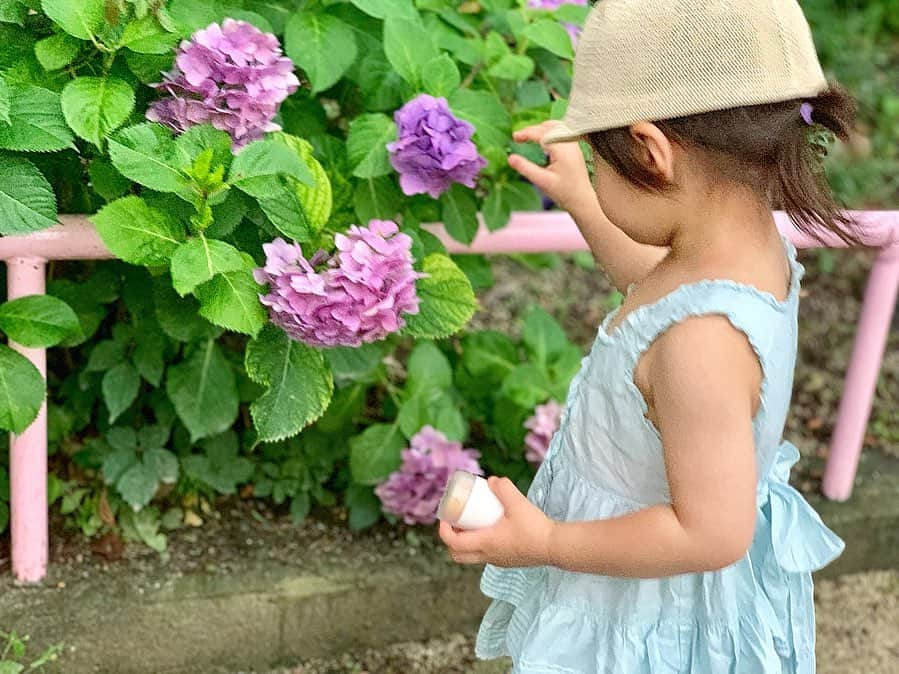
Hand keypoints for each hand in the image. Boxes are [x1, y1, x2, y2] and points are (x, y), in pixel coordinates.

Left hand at [438, 477, 555, 567]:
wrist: (555, 546)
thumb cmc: (535, 528)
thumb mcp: (518, 503)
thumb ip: (504, 488)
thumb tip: (492, 481)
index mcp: (485, 543)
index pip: (453, 543)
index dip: (444, 530)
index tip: (446, 516)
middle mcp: (488, 556)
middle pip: (458, 554)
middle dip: (451, 539)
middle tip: (456, 522)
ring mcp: (498, 561)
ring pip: (472, 556)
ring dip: (466, 542)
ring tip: (472, 523)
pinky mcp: (508, 561)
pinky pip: (485, 555)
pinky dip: (480, 544)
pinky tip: (491, 529)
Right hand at [509, 121, 597, 216]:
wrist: (582, 200)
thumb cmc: (563, 192)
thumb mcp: (541, 181)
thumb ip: (525, 168)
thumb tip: (510, 158)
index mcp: (562, 149)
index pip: (541, 133)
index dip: (526, 133)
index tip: (514, 137)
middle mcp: (570, 143)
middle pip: (548, 127)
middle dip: (532, 130)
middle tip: (518, 137)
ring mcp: (574, 144)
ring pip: (556, 127)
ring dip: (541, 129)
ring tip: (528, 137)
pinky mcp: (574, 148)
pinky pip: (561, 132)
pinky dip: (549, 132)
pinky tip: (542, 140)